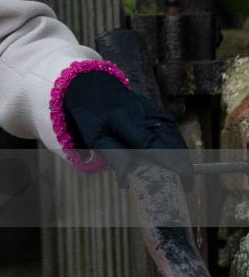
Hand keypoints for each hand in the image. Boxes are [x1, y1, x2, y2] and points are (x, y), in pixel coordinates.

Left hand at [63, 71, 192, 188]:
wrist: (99, 89)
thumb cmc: (94, 117)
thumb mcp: (95, 138)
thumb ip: (114, 157)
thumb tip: (128, 181)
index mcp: (126, 120)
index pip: (153, 145)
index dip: (171, 165)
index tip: (183, 183)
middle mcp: (147, 114)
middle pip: (172, 145)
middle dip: (181, 168)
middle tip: (181, 188)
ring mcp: (158, 113)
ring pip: (177, 141)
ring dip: (181, 161)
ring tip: (179, 179)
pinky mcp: (163, 115)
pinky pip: (175, 137)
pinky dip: (176, 152)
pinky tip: (173, 164)